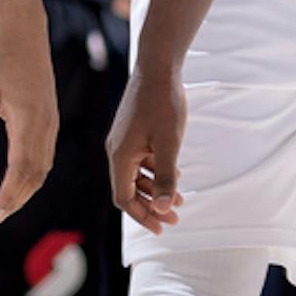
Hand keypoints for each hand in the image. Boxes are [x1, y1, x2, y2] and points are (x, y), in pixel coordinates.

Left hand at [0, 0, 57, 222]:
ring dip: (25, 189)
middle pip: (35, 175)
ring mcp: (50, 122)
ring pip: (43, 167)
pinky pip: (45, 155)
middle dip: (15, 199)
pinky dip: (32, 174)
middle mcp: (45, 125)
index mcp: (29, 120)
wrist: (24, 33)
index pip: (21, 170)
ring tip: (3, 205)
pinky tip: (18, 180)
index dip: (7, 196)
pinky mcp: (49, 118)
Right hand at [107, 62, 186, 234]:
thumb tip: (162, 208)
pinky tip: (175, 172)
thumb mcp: (169, 143)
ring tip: (179, 198)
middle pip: (129, 189)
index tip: (162, 228)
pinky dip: (154, 171)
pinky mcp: (131, 132)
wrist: (159, 67)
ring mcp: (123, 140)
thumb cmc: (164, 103)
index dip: (142, 216)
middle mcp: (116, 150)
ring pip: (135, 174)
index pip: (124, 198)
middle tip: (175, 217)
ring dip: (154, 188)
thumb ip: (165, 177)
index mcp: (120, 156)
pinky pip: (139, 160)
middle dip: (151, 205)